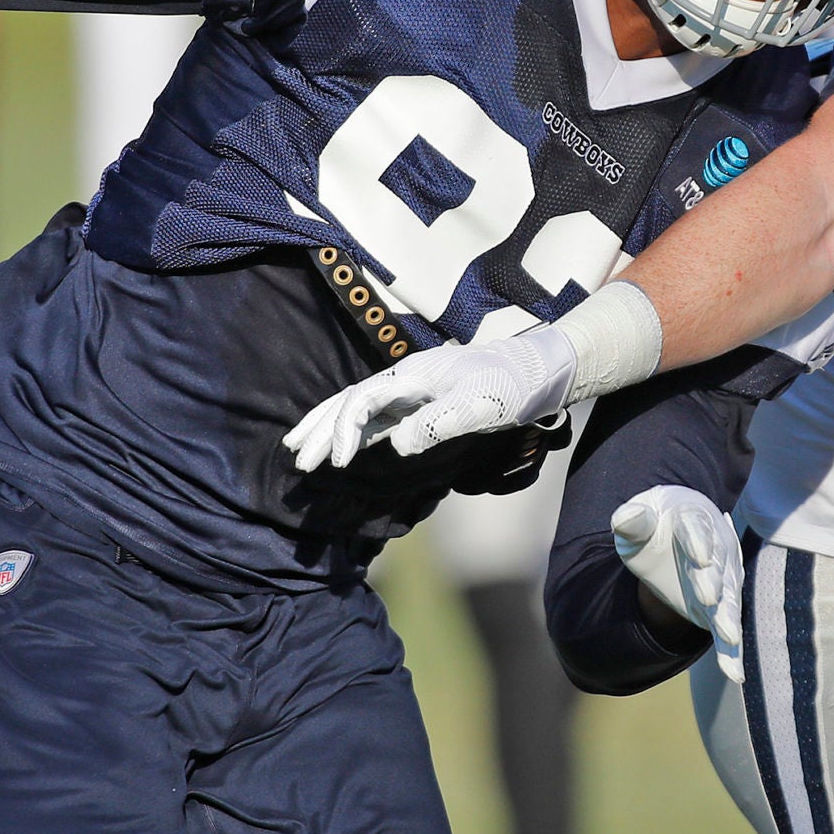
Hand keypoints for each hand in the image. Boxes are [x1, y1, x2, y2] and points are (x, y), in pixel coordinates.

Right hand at [286, 324, 575, 471]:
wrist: (538, 370)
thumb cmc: (511, 385)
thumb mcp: (480, 404)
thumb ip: (439, 423)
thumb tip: (399, 446)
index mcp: (414, 375)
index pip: (362, 400)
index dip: (344, 431)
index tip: (337, 463)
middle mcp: (405, 379)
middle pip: (349, 400)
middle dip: (319, 428)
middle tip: (296, 460)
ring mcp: (411, 391)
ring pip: (357, 407)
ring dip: (327, 427)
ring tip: (298, 450)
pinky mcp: (421, 404)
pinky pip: (376, 418)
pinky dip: (352, 432)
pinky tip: (341, 448)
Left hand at [610, 485, 744, 683]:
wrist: (672, 543)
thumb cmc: (655, 529)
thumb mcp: (638, 523)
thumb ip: (633, 522)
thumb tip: (625, 519)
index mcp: (695, 521)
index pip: (697, 530)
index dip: (699, 543)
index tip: (699, 557)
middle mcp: (717, 550)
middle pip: (715, 567)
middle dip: (712, 582)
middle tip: (709, 596)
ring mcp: (722, 581)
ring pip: (728, 600)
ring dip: (727, 617)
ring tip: (727, 634)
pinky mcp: (719, 608)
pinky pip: (726, 630)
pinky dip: (731, 652)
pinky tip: (734, 674)